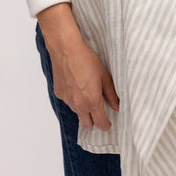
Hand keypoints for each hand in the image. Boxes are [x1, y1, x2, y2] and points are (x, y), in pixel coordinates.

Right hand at [38, 3, 118, 130]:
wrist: (67, 50)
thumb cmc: (87, 60)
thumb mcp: (104, 75)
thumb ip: (111, 94)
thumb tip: (117, 106)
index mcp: (92, 100)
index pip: (100, 123)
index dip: (106, 125)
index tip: (108, 123)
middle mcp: (78, 104)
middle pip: (87, 124)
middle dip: (93, 121)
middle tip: (98, 111)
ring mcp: (67, 100)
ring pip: (77, 112)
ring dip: (83, 108)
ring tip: (86, 91)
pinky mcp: (59, 94)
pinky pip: (68, 101)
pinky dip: (73, 98)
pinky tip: (75, 84)